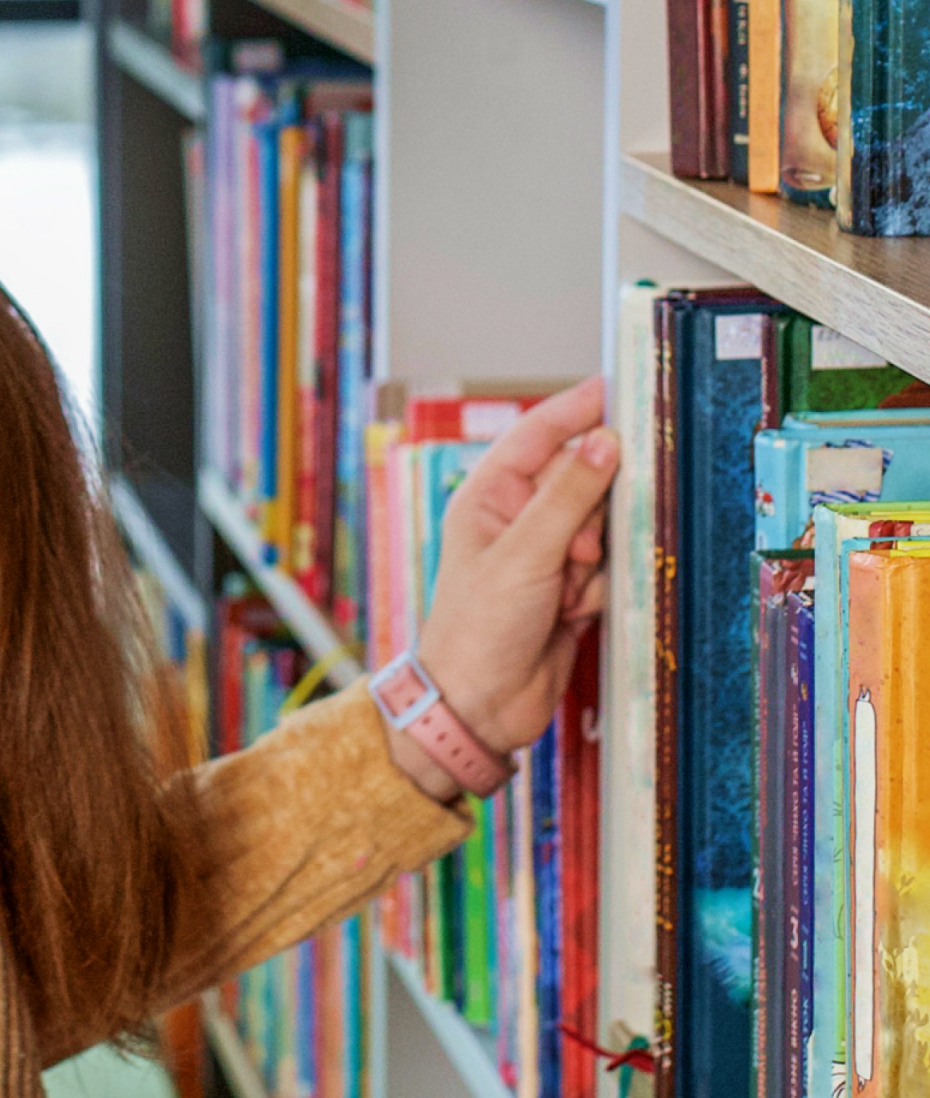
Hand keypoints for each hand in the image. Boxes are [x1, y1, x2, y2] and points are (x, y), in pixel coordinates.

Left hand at [384, 378, 618, 797]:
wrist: (478, 709)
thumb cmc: (478, 628)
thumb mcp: (525, 555)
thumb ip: (569, 496)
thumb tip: (605, 441)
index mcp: (490, 496)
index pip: (539, 434)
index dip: (578, 409)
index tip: (620, 388)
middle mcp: (517, 519)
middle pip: (581, 481)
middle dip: (590, 512)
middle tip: (579, 548)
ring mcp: (544, 555)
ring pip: (601, 526)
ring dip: (594, 557)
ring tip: (568, 588)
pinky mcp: (569, 590)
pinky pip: (608, 568)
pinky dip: (599, 588)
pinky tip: (574, 612)